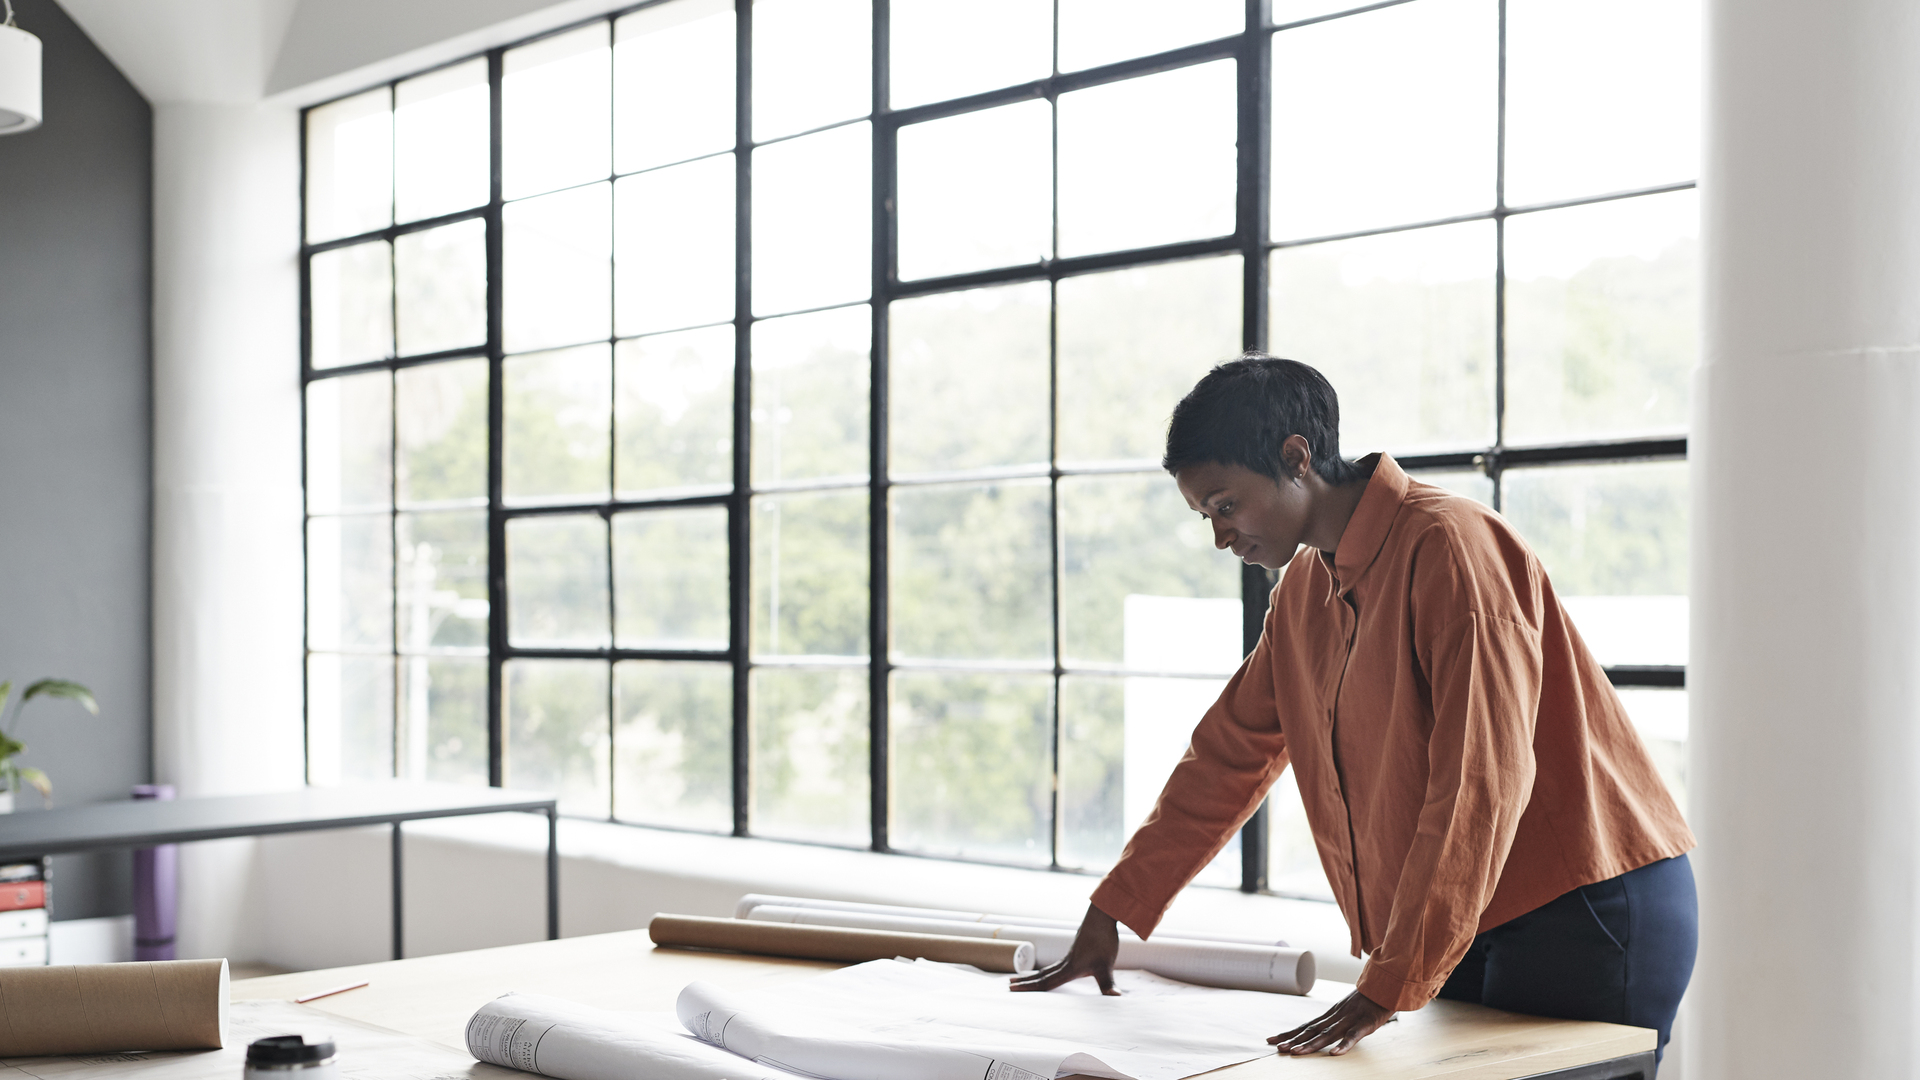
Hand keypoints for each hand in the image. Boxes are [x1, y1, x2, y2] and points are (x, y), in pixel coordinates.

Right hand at [1008, 904, 1120, 995]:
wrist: (1101, 917)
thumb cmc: (1103, 940)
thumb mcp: (1106, 965)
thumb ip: (1108, 983)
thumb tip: (1116, 997)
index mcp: (1069, 969)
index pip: (1046, 982)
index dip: (1029, 987)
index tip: (1012, 989)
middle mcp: (1066, 963)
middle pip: (1041, 976)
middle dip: (1025, 982)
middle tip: (1008, 985)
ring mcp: (1070, 956)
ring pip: (1047, 970)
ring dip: (1033, 976)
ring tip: (1020, 978)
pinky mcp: (1075, 952)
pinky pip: (1055, 966)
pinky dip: (1046, 971)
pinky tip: (1048, 973)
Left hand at [1267, 990, 1394, 1055]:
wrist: (1386, 985)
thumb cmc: (1368, 1000)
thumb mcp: (1348, 1009)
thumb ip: (1335, 1020)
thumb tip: (1320, 1030)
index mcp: (1331, 1014)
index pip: (1306, 1026)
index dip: (1289, 1033)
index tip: (1272, 1040)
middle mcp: (1336, 1016)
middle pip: (1312, 1030)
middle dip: (1294, 1040)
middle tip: (1278, 1048)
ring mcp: (1349, 1020)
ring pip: (1327, 1034)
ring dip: (1311, 1044)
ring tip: (1296, 1053)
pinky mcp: (1365, 1024)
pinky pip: (1353, 1036)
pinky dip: (1343, 1045)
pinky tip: (1334, 1054)